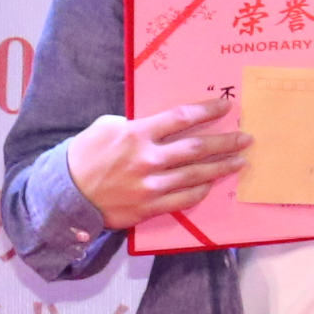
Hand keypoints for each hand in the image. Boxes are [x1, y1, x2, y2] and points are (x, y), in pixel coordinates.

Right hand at [65, 91, 249, 229]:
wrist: (67, 193)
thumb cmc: (84, 155)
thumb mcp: (106, 126)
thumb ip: (135, 124)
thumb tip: (158, 126)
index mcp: (138, 133)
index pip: (181, 118)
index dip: (207, 111)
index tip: (225, 106)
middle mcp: (148, 158)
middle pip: (197, 148)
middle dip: (225, 142)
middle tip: (246, 139)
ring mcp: (150, 185)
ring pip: (196, 175)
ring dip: (221, 168)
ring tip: (240, 162)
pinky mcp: (149, 207)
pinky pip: (183, 200)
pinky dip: (200, 192)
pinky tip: (211, 185)